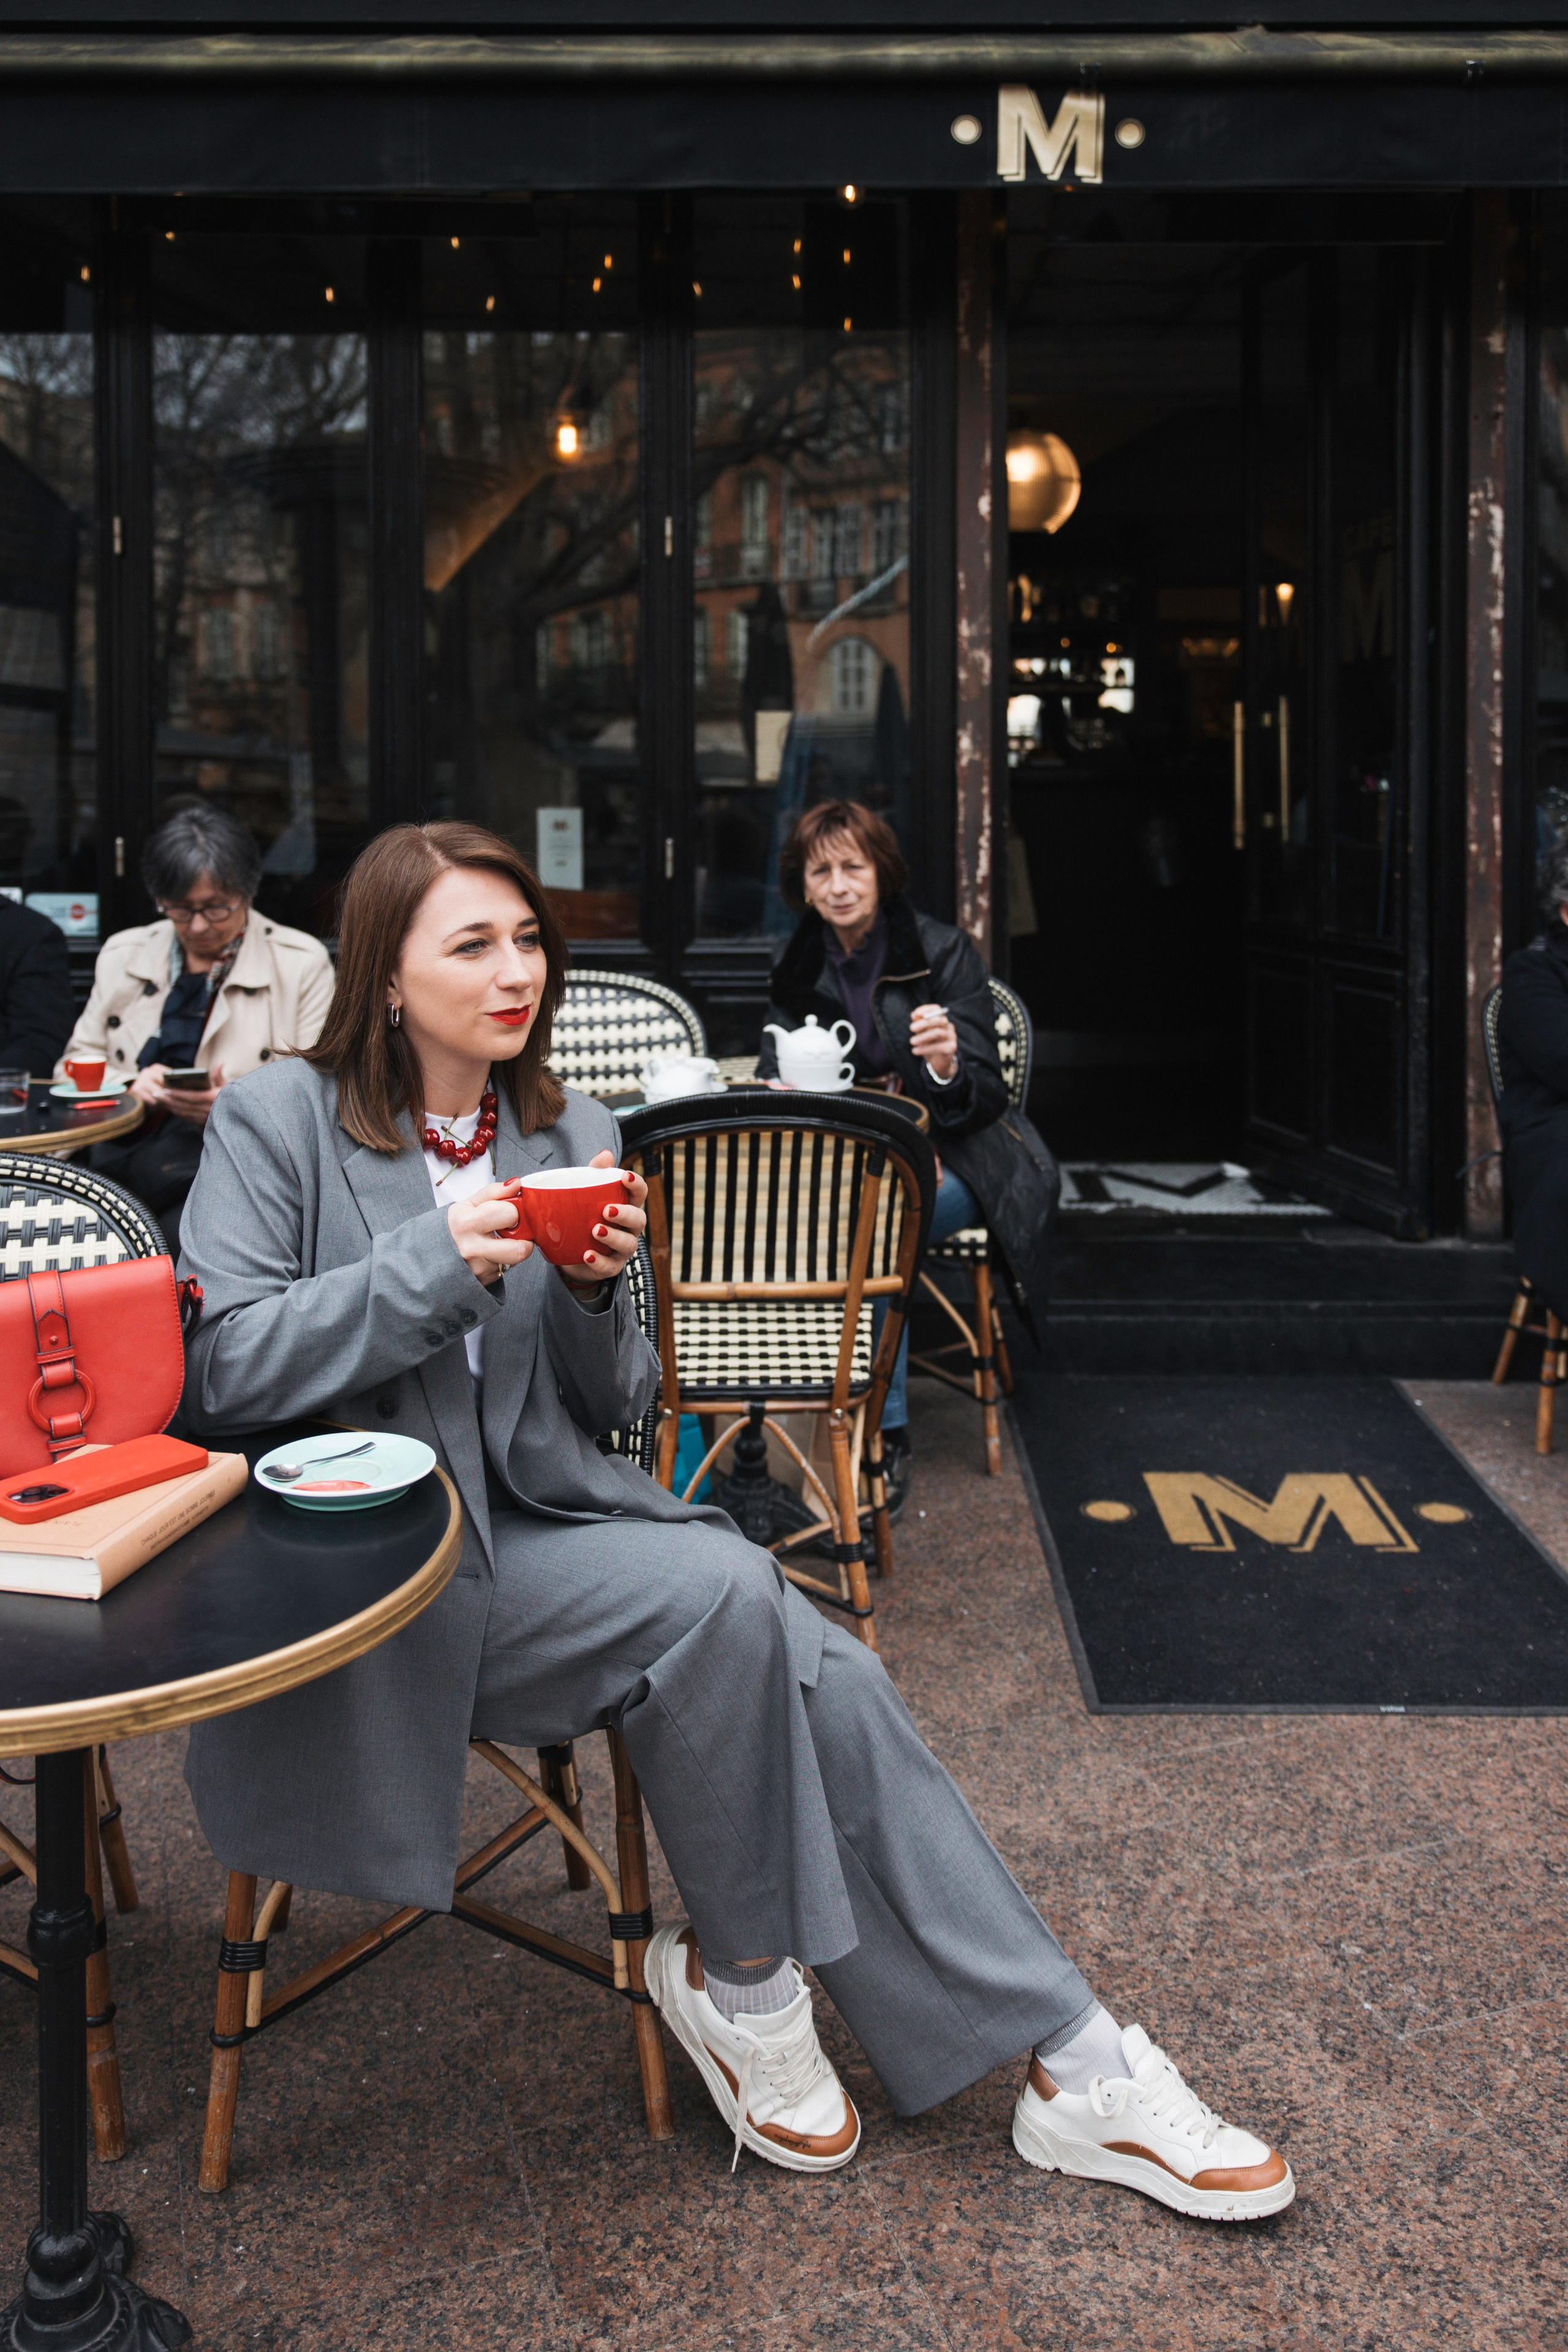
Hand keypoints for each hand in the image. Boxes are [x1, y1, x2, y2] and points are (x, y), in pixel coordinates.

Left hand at [131, 1062, 225, 1126]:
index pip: (191, 1096)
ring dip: (170, 1106)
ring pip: (183, 1112)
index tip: (165, 1089)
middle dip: (168, 1100)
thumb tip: (219, 1063)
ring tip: (159, 1100)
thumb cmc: (233, 1098)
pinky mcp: (203, 1123)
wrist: (238, 1116)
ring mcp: (205, 1118)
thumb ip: (219, 1076)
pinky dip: (177, 1112)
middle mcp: (208, 1110)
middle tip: (155, 1094)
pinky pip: (187, 1117)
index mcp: (213, 1099)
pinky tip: (170, 1107)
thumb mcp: (228, 1086)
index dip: (177, 1094)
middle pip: (183, 1105)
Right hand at [448, 1180, 536, 1287]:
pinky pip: (506, 1269)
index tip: (508, 1211)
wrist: (432, 1255)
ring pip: (516, 1259)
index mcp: (467, 1223)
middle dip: (523, 1237)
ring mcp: (479, 1268)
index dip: (513, 1211)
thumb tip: (516, 1184)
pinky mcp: (484, 1280)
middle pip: (520, 1248)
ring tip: (500, 1241)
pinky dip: (504, 1260)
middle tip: (513, 1230)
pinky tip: (491, 1254)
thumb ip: (494, 1192)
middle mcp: (472, 1249)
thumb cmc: (453, 1227)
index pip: (510, 1214)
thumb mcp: (468, 1204)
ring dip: (514, 1249)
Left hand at [559, 1149, 647, 1289]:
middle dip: (626, 1213)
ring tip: (596, 1230)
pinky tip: (587, 1255)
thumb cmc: (584, 1218)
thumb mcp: (586, 1194)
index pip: (640, 1193)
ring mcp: (621, 1249)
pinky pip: (609, 1266)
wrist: (569, 1253)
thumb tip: (605, 1154)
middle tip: (607, 1210)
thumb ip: (595, 1174)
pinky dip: (599, 1261)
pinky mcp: (610, 1267)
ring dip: (614, 1237)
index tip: (625, 1176)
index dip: (637, 1185)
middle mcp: (629, 1228)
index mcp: (626, 1206)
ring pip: (628, 1244)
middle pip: (639, 1219)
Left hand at [908, 1004, 958, 1081]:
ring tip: (911, 1041)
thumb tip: (914, 1015)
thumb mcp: (922, 1033)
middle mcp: (948, 1027)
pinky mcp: (951, 1048)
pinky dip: (925, 1049)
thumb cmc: (928, 1044)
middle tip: (911, 1028)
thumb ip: (918, 1023)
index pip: (937, 1010)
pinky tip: (915, 1051)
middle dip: (923, 1023)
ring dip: (922, 1036)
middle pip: (938, 1020)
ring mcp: (951, 1037)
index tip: (915, 1014)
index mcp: (941, 1020)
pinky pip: (938, 1047)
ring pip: (937, 1032)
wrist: (938, 1062)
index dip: (927, 1009)